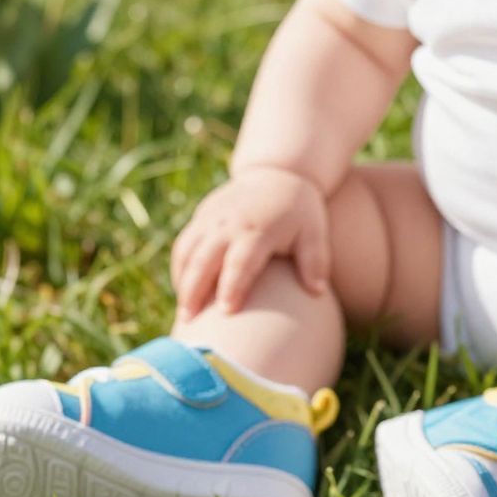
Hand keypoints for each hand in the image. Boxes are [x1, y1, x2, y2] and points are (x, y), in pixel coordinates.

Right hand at [170, 166, 330, 318]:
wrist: (278, 173)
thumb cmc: (300, 211)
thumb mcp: (314, 232)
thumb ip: (315, 261)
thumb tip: (317, 292)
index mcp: (258, 228)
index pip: (241, 261)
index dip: (232, 287)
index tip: (226, 313)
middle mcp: (229, 223)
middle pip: (204, 259)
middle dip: (194, 291)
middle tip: (189, 323)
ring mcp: (211, 218)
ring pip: (187, 252)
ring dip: (181, 282)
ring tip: (184, 313)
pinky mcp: (201, 216)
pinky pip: (183, 244)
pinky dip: (180, 268)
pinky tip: (183, 291)